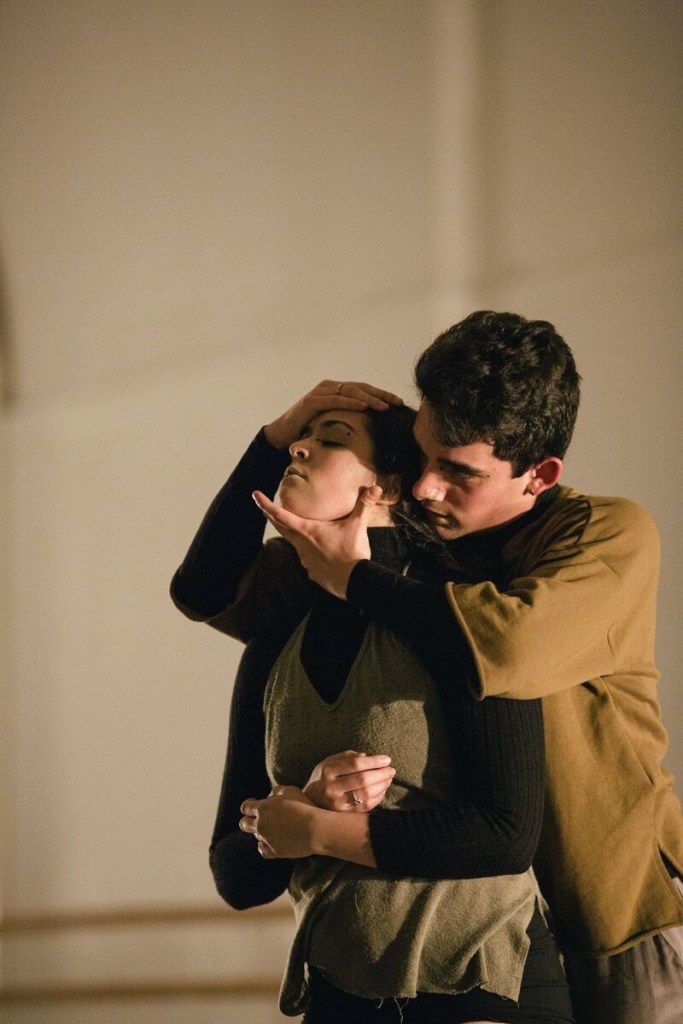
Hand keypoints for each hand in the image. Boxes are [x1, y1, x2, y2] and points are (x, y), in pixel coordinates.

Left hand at [240, 786, 317, 858]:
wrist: (315, 829)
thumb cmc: (305, 806)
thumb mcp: (290, 790)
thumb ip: (275, 791)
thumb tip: (268, 797)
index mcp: (262, 808)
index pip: (245, 807)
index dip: (248, 805)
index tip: (252, 803)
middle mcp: (260, 824)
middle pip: (244, 824)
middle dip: (248, 820)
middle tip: (257, 818)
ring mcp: (266, 839)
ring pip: (255, 836)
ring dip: (261, 831)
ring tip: (272, 828)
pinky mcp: (274, 852)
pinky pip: (262, 850)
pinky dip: (264, 845)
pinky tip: (270, 841)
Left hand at [252, 485, 382, 597]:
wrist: (356, 582)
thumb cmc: (353, 552)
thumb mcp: (358, 525)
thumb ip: (364, 504)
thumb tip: (375, 487)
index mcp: (307, 531)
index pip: (280, 514)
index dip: (265, 503)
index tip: (255, 495)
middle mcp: (301, 545)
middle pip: (280, 527)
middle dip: (270, 514)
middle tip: (263, 505)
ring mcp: (305, 559)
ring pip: (293, 542)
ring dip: (290, 532)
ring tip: (293, 524)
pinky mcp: (312, 571)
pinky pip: (306, 557)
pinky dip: (307, 550)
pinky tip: (316, 549)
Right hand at [264, 380, 402, 449]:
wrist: (280, 436)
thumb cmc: (308, 432)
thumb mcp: (332, 426)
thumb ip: (347, 423)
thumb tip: (372, 433)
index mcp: (336, 391)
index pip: (363, 390)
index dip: (381, 395)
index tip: (399, 403)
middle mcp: (329, 387)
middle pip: (360, 388)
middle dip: (381, 395)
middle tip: (398, 403)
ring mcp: (319, 392)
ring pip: (350, 392)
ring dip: (369, 398)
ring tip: (385, 406)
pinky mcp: (311, 401)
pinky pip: (334, 400)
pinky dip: (350, 402)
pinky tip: (363, 406)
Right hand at [304, 750, 395, 811]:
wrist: (310, 801)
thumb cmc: (324, 777)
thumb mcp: (329, 762)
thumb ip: (346, 757)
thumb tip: (366, 756)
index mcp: (327, 770)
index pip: (355, 764)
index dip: (374, 761)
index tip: (387, 759)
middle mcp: (331, 787)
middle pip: (362, 780)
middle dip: (381, 774)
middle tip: (391, 770)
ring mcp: (338, 803)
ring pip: (366, 794)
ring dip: (382, 786)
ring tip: (388, 779)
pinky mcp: (344, 814)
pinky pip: (366, 807)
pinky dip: (378, 798)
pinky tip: (382, 790)